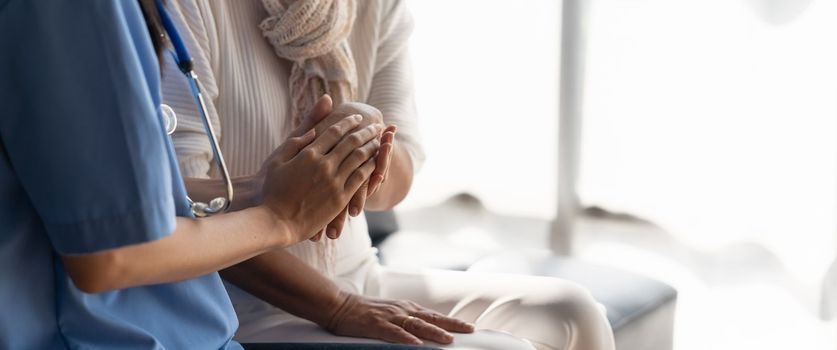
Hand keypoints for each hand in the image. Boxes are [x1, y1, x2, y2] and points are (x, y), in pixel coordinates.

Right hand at [259, 107, 383, 243]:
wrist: (275, 221)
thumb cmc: (271, 189)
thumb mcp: (278, 158)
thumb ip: (297, 140)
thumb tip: (314, 130)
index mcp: (308, 153)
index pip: (334, 131)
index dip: (348, 122)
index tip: (357, 117)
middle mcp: (324, 165)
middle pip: (351, 142)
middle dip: (366, 131)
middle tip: (376, 124)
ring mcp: (334, 182)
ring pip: (360, 157)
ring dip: (372, 145)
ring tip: (381, 139)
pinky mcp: (340, 198)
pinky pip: (361, 178)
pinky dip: (371, 166)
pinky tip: (377, 161)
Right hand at [325, 293, 474, 345]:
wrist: (339, 305)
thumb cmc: (364, 312)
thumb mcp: (389, 313)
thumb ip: (405, 320)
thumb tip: (422, 331)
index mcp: (406, 308)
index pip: (434, 315)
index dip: (452, 321)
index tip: (469, 326)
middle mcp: (402, 310)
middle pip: (431, 318)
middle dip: (452, 325)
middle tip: (470, 330)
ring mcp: (389, 317)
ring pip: (416, 325)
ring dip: (434, 332)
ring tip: (449, 340)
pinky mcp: (376, 325)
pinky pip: (394, 333)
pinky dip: (406, 339)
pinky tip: (417, 345)